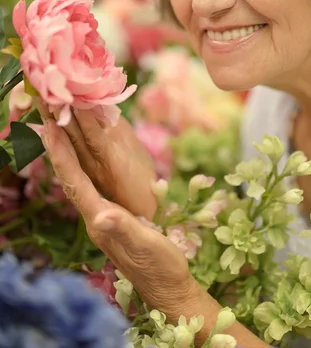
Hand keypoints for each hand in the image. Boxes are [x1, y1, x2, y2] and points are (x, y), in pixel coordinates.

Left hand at [41, 116, 195, 312]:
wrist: (167, 286)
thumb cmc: (160, 265)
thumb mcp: (146, 245)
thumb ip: (124, 230)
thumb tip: (102, 216)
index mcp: (101, 220)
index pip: (76, 183)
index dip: (62, 156)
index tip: (51, 130)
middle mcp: (96, 217)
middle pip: (71, 179)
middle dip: (58, 149)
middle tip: (48, 120)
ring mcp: (103, 218)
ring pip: (79, 181)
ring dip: (68, 155)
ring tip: (61, 130)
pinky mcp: (113, 217)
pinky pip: (92, 185)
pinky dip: (84, 166)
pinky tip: (87, 156)